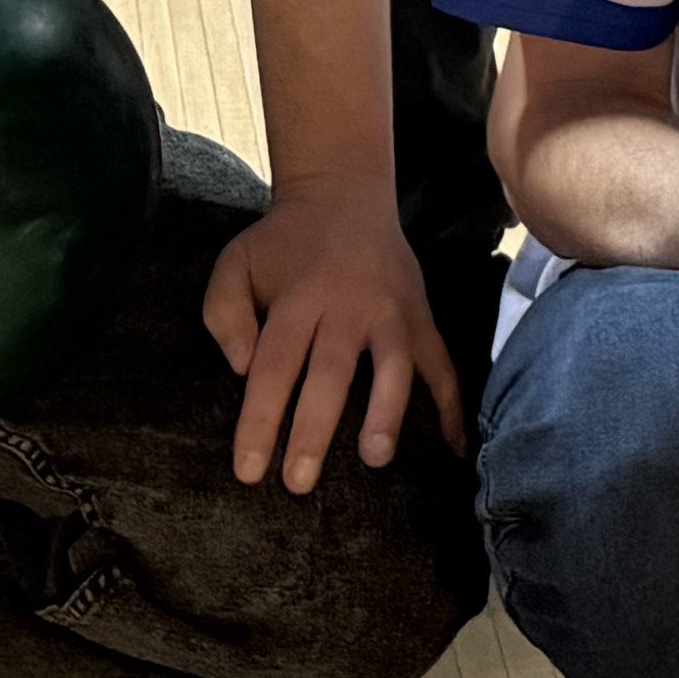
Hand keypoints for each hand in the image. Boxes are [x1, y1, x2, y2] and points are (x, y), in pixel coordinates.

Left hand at [196, 165, 459, 485]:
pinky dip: (452, 406)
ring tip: (374, 459)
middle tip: (298, 484)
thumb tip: (242, 369)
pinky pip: (443, 365)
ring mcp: (393, 311)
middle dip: (314, 431)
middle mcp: (349, 304)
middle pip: (331, 373)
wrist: (342, 193)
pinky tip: (454, 449)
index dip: (260, 420)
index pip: (275, 365)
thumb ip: (225, 315)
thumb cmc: (281, 244)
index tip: (248, 471)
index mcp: (299, 296)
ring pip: (393, 366)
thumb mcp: (236, 265)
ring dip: (386, 413)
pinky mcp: (422, 317)